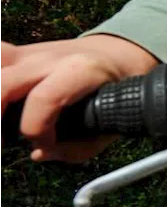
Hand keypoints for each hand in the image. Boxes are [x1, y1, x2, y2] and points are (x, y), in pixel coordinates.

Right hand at [0, 36, 157, 162]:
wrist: (116, 55)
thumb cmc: (112, 92)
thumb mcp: (111, 123)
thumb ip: (77, 147)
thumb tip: (38, 153)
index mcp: (81, 72)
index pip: (45, 99)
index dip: (37, 131)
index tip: (44, 145)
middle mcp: (50, 58)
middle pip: (4, 84)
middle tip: (3, 143)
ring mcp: (30, 53)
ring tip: (0, 126)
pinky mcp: (15, 53)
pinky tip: (1, 105)